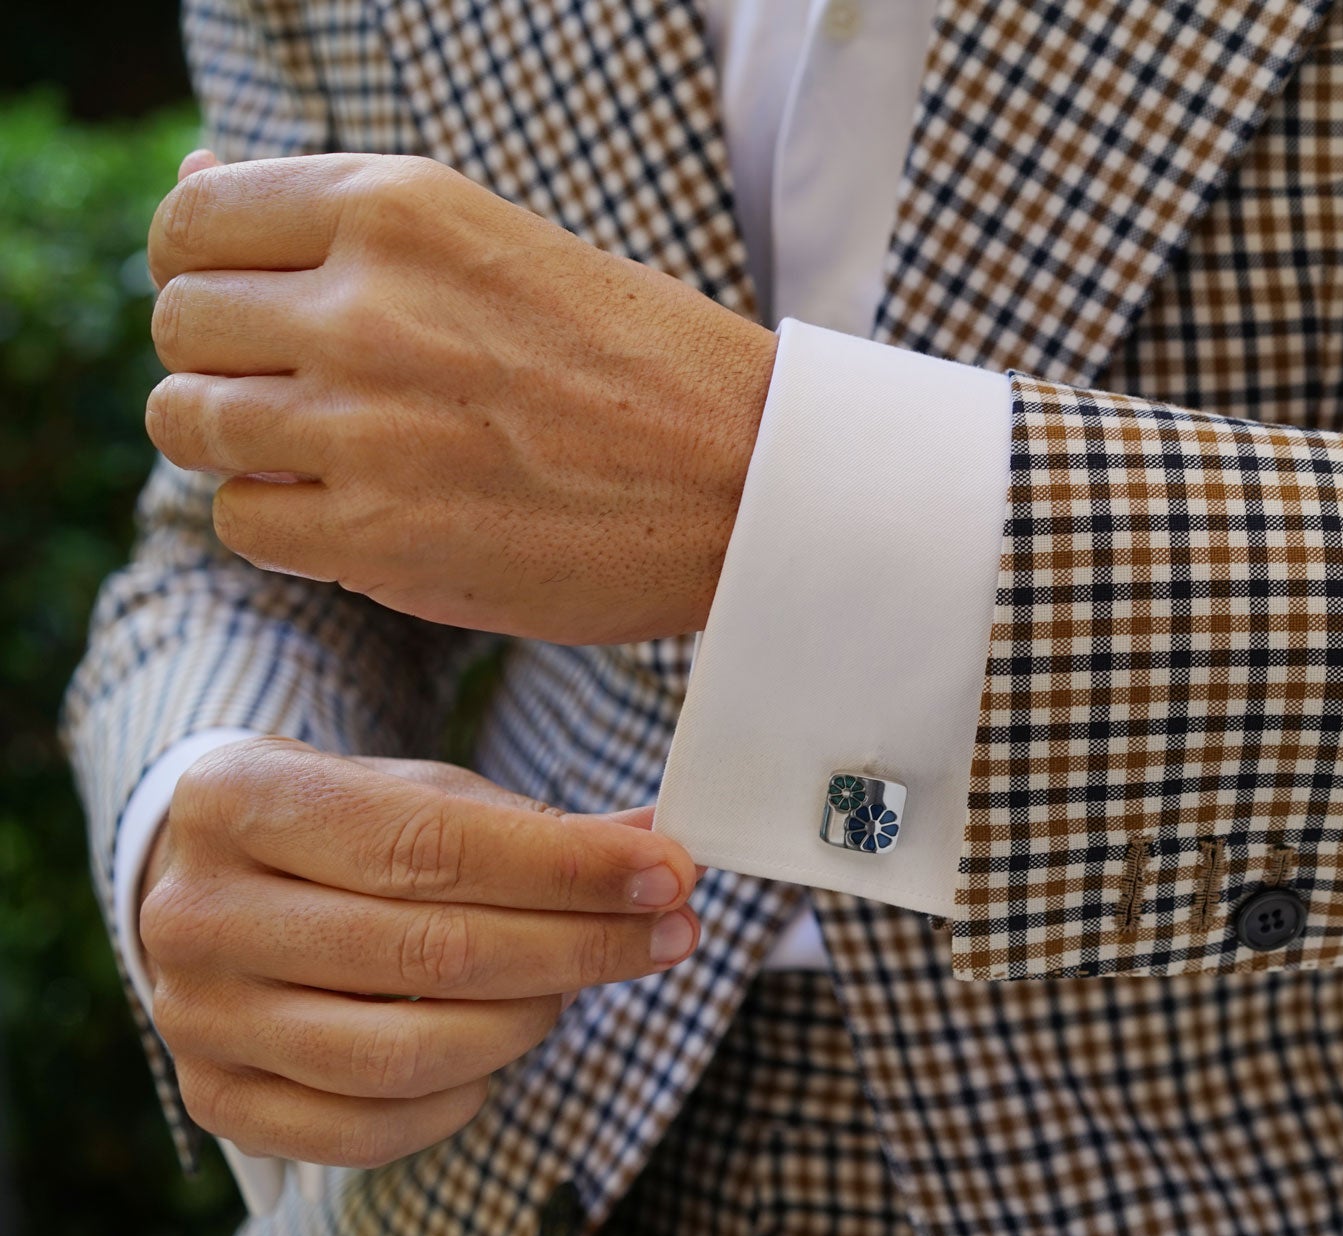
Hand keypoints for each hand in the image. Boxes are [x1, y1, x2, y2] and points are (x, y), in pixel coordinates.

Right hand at [139, 737, 701, 1168]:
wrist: (217, 884)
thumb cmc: (345, 831)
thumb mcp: (422, 793)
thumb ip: (536, 824)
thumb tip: (662, 845)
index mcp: (240, 798)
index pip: (433, 844)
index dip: (567, 867)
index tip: (669, 874)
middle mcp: (197, 912)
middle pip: (430, 952)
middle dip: (579, 945)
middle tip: (670, 933)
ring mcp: (197, 1017)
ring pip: (405, 1052)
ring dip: (528, 1021)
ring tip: (576, 986)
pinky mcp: (216, 1101)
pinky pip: (368, 1130)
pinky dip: (459, 1099)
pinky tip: (499, 1053)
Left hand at [144, 150, 777, 644]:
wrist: (753, 480)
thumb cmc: (638, 361)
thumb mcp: (492, 241)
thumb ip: (340, 222)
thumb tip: (192, 179)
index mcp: (397, 207)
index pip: (191, 224)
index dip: (208, 272)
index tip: (260, 311)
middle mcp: (365, 306)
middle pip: (178, 326)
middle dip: (227, 362)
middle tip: (316, 392)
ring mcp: (365, 426)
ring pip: (189, 424)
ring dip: (242, 444)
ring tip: (335, 453)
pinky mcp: (378, 537)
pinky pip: (242, 519)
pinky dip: (285, 522)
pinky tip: (366, 511)